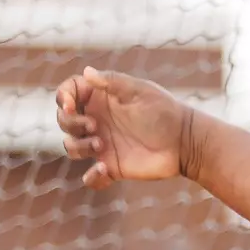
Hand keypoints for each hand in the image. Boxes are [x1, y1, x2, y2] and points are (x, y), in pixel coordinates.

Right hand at [54, 67, 198, 189]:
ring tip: (101, 145)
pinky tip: (103, 170)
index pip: (68, 93)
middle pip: (65, 121)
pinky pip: (91, 177)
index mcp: (101, 98)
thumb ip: (112, 81)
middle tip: (93, 127)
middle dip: (71, 123)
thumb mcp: (139, 91)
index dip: (63, 98)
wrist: (186, 142)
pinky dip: (92, 177)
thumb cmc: (165, 111)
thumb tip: (86, 72)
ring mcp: (103, 144)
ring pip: (72, 147)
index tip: (71, 105)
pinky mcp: (112, 167)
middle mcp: (98, 120)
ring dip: (78, 147)